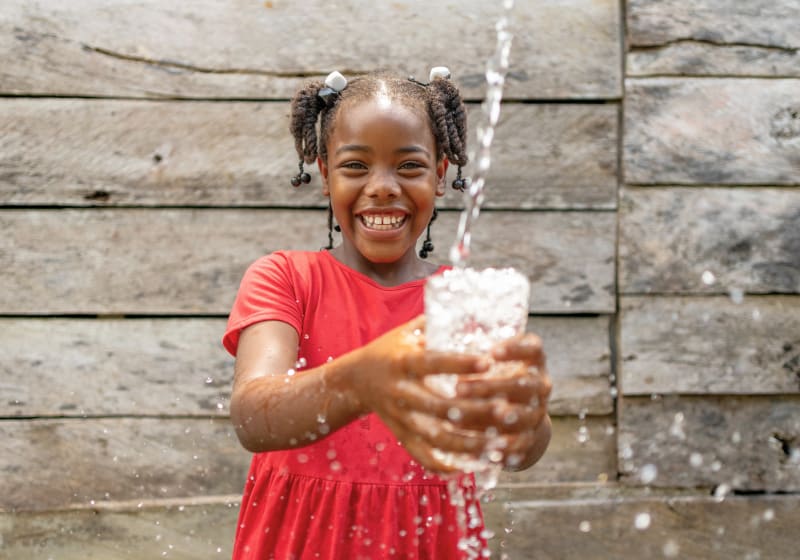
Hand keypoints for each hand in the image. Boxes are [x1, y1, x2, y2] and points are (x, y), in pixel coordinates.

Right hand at [348, 315, 522, 472]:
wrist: (354, 378)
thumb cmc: (390, 349)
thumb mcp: (408, 331)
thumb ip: (439, 322)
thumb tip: (477, 304)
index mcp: (402, 361)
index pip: (433, 363)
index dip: (460, 363)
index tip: (489, 360)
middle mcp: (400, 391)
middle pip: (439, 406)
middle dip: (475, 410)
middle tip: (508, 409)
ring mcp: (400, 418)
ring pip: (436, 437)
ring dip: (468, 444)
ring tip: (498, 443)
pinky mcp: (401, 435)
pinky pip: (424, 456)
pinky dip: (446, 465)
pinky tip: (472, 465)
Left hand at [451, 333, 552, 469]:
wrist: (516, 413)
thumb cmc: (491, 375)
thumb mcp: (485, 357)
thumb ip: (467, 345)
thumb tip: (429, 329)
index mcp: (533, 359)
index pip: (533, 348)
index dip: (515, 349)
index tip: (491, 352)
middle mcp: (541, 384)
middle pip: (525, 385)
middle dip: (492, 387)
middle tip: (458, 387)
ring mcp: (538, 412)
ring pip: (522, 415)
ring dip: (491, 417)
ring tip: (461, 417)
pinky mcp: (530, 437)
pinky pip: (519, 443)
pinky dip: (499, 446)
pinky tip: (475, 445)